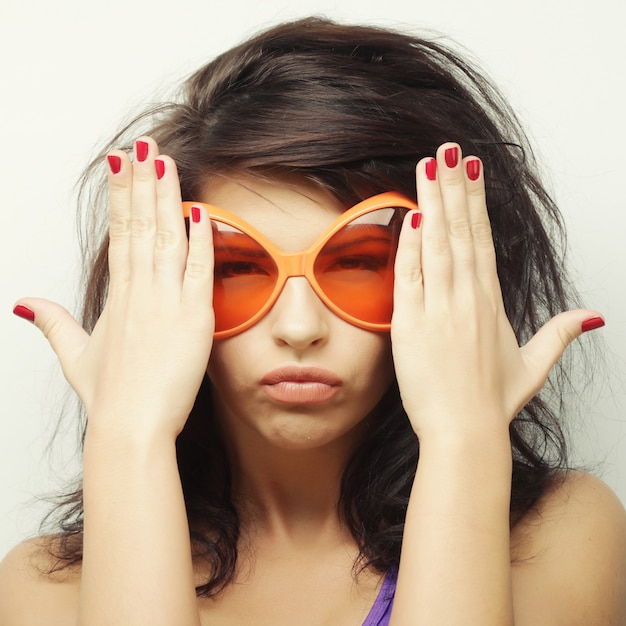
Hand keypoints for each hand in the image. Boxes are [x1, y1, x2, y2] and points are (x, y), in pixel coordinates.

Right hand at [13, 137, 214, 440]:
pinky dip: (201, 240)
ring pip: (165, 237)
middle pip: (139, 224)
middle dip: (141, 181)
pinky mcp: (193, 317)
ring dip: (166, 196)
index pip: (119, 232)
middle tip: (143, 143)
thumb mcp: (74, 354)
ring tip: (164, 160)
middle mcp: (139, 290)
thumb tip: (22, 302)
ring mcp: (166, 301)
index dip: (121, 195)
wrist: (131, 426)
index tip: (121, 164)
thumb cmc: (109, 395)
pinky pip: (198, 269)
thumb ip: (51, 322)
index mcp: (117, 295)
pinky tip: (200, 211)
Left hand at [391, 142, 601, 439]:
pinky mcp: (412, 325)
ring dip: (433, 202)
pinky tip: (411, 215)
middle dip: (453, 187)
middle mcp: (467, 298)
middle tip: (447, 150)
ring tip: (429, 167)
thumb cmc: (492, 402)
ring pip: (437, 245)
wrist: (464, 433)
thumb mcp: (534, 366)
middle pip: (461, 231)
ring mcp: (439, 309)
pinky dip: (410, 245)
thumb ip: (560, 334)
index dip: (476, 202)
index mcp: (491, 302)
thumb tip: (593, 315)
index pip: (482, 240)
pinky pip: (410, 276)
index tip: (471, 171)